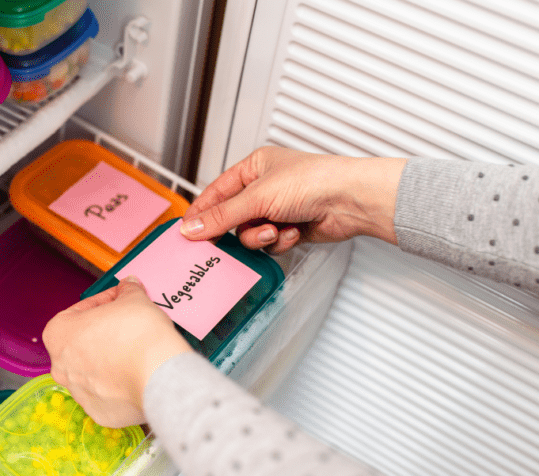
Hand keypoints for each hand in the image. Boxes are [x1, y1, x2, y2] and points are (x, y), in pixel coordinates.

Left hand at [42, 276, 192, 427]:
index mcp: (59, 334)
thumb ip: (127, 291)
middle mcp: (62, 366)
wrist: (160, 376)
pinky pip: (107, 394)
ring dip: (110, 360)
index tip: (117, 301)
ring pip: (93, 371)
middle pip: (82, 343)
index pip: (78, 311)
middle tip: (127, 325)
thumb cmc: (139, 337)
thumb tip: (129, 288)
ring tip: (134, 350)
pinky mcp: (99, 412)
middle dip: (103, 333)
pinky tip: (136, 373)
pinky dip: (119, 384)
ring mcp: (79, 392)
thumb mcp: (134, 299)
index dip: (102, 303)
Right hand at [181, 146, 406, 253]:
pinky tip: (293, 232)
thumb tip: (193, 227)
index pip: (216, 192)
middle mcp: (264, 189)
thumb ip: (222, 216)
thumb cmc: (314, 181)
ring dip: (262, 237)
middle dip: (239, 229)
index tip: (188, 232)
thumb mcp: (257, 197)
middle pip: (233, 219)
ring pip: (251, 235)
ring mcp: (278, 210)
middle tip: (228, 241)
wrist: (350, 200)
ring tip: (275, 230)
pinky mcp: (291, 228)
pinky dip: (280, 242)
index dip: (202, 213)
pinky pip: (270, 244)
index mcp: (253, 168)